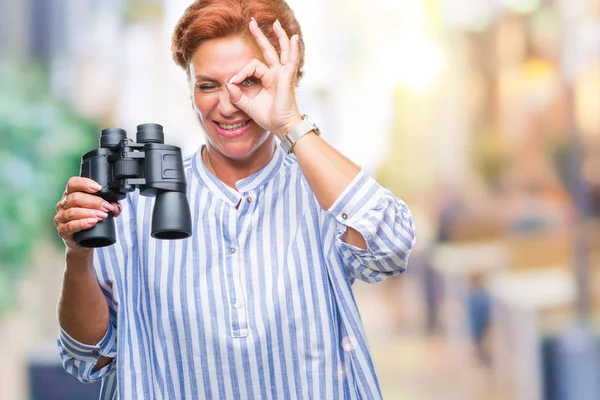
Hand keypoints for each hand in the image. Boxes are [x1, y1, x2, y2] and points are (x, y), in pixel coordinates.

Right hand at [54, 177, 121, 256]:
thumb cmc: (91, 222)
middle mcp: (63, 204)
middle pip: (75, 198)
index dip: (85, 183)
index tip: (99, 188)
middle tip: (106, 207)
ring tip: (102, 216)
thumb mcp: (101, 210)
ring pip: (73, 212)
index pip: (73, 183)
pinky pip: (71, 226)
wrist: (84, 242)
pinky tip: (92, 222)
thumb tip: (116, 207)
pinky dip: (83, 223)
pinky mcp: (62, 230)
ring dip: (90, 213)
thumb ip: (110, 206)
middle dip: (94, 202)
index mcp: (70, 194)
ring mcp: (60, 217)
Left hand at [225, 18, 302, 137]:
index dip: (240, 72)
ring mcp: (282, 74)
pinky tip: (294, 38)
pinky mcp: (287, 77)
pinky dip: (293, 49)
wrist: (281, 126)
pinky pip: (291, 60)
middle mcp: (275, 74)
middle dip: (259, 36)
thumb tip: (227, 83)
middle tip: (252, 22)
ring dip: (278, 36)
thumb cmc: (268, 117)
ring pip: (280, 51)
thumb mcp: (247, 105)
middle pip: (268, 50)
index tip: (232, 83)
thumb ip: (236, 95)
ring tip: (275, 22)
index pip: (251, 67)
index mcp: (266, 79)